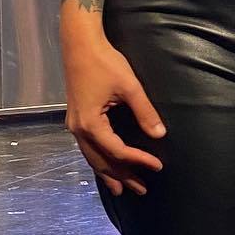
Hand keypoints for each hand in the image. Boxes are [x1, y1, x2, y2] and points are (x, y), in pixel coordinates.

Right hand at [62, 31, 165, 196]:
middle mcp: (78, 129)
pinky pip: (87, 147)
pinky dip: (98, 160)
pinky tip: (106, 166)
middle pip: (102, 160)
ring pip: (92, 156)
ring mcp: (74, 125)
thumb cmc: (105, 62)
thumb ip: (144, 112)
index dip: (138, 160)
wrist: (80, 45)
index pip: (117, 150)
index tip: (157, 166)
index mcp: (90, 123)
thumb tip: (159, 134)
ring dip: (108, 172)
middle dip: (122, 176)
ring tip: (122, 188)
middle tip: (142, 189)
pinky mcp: (76, 118)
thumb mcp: (129, 87)